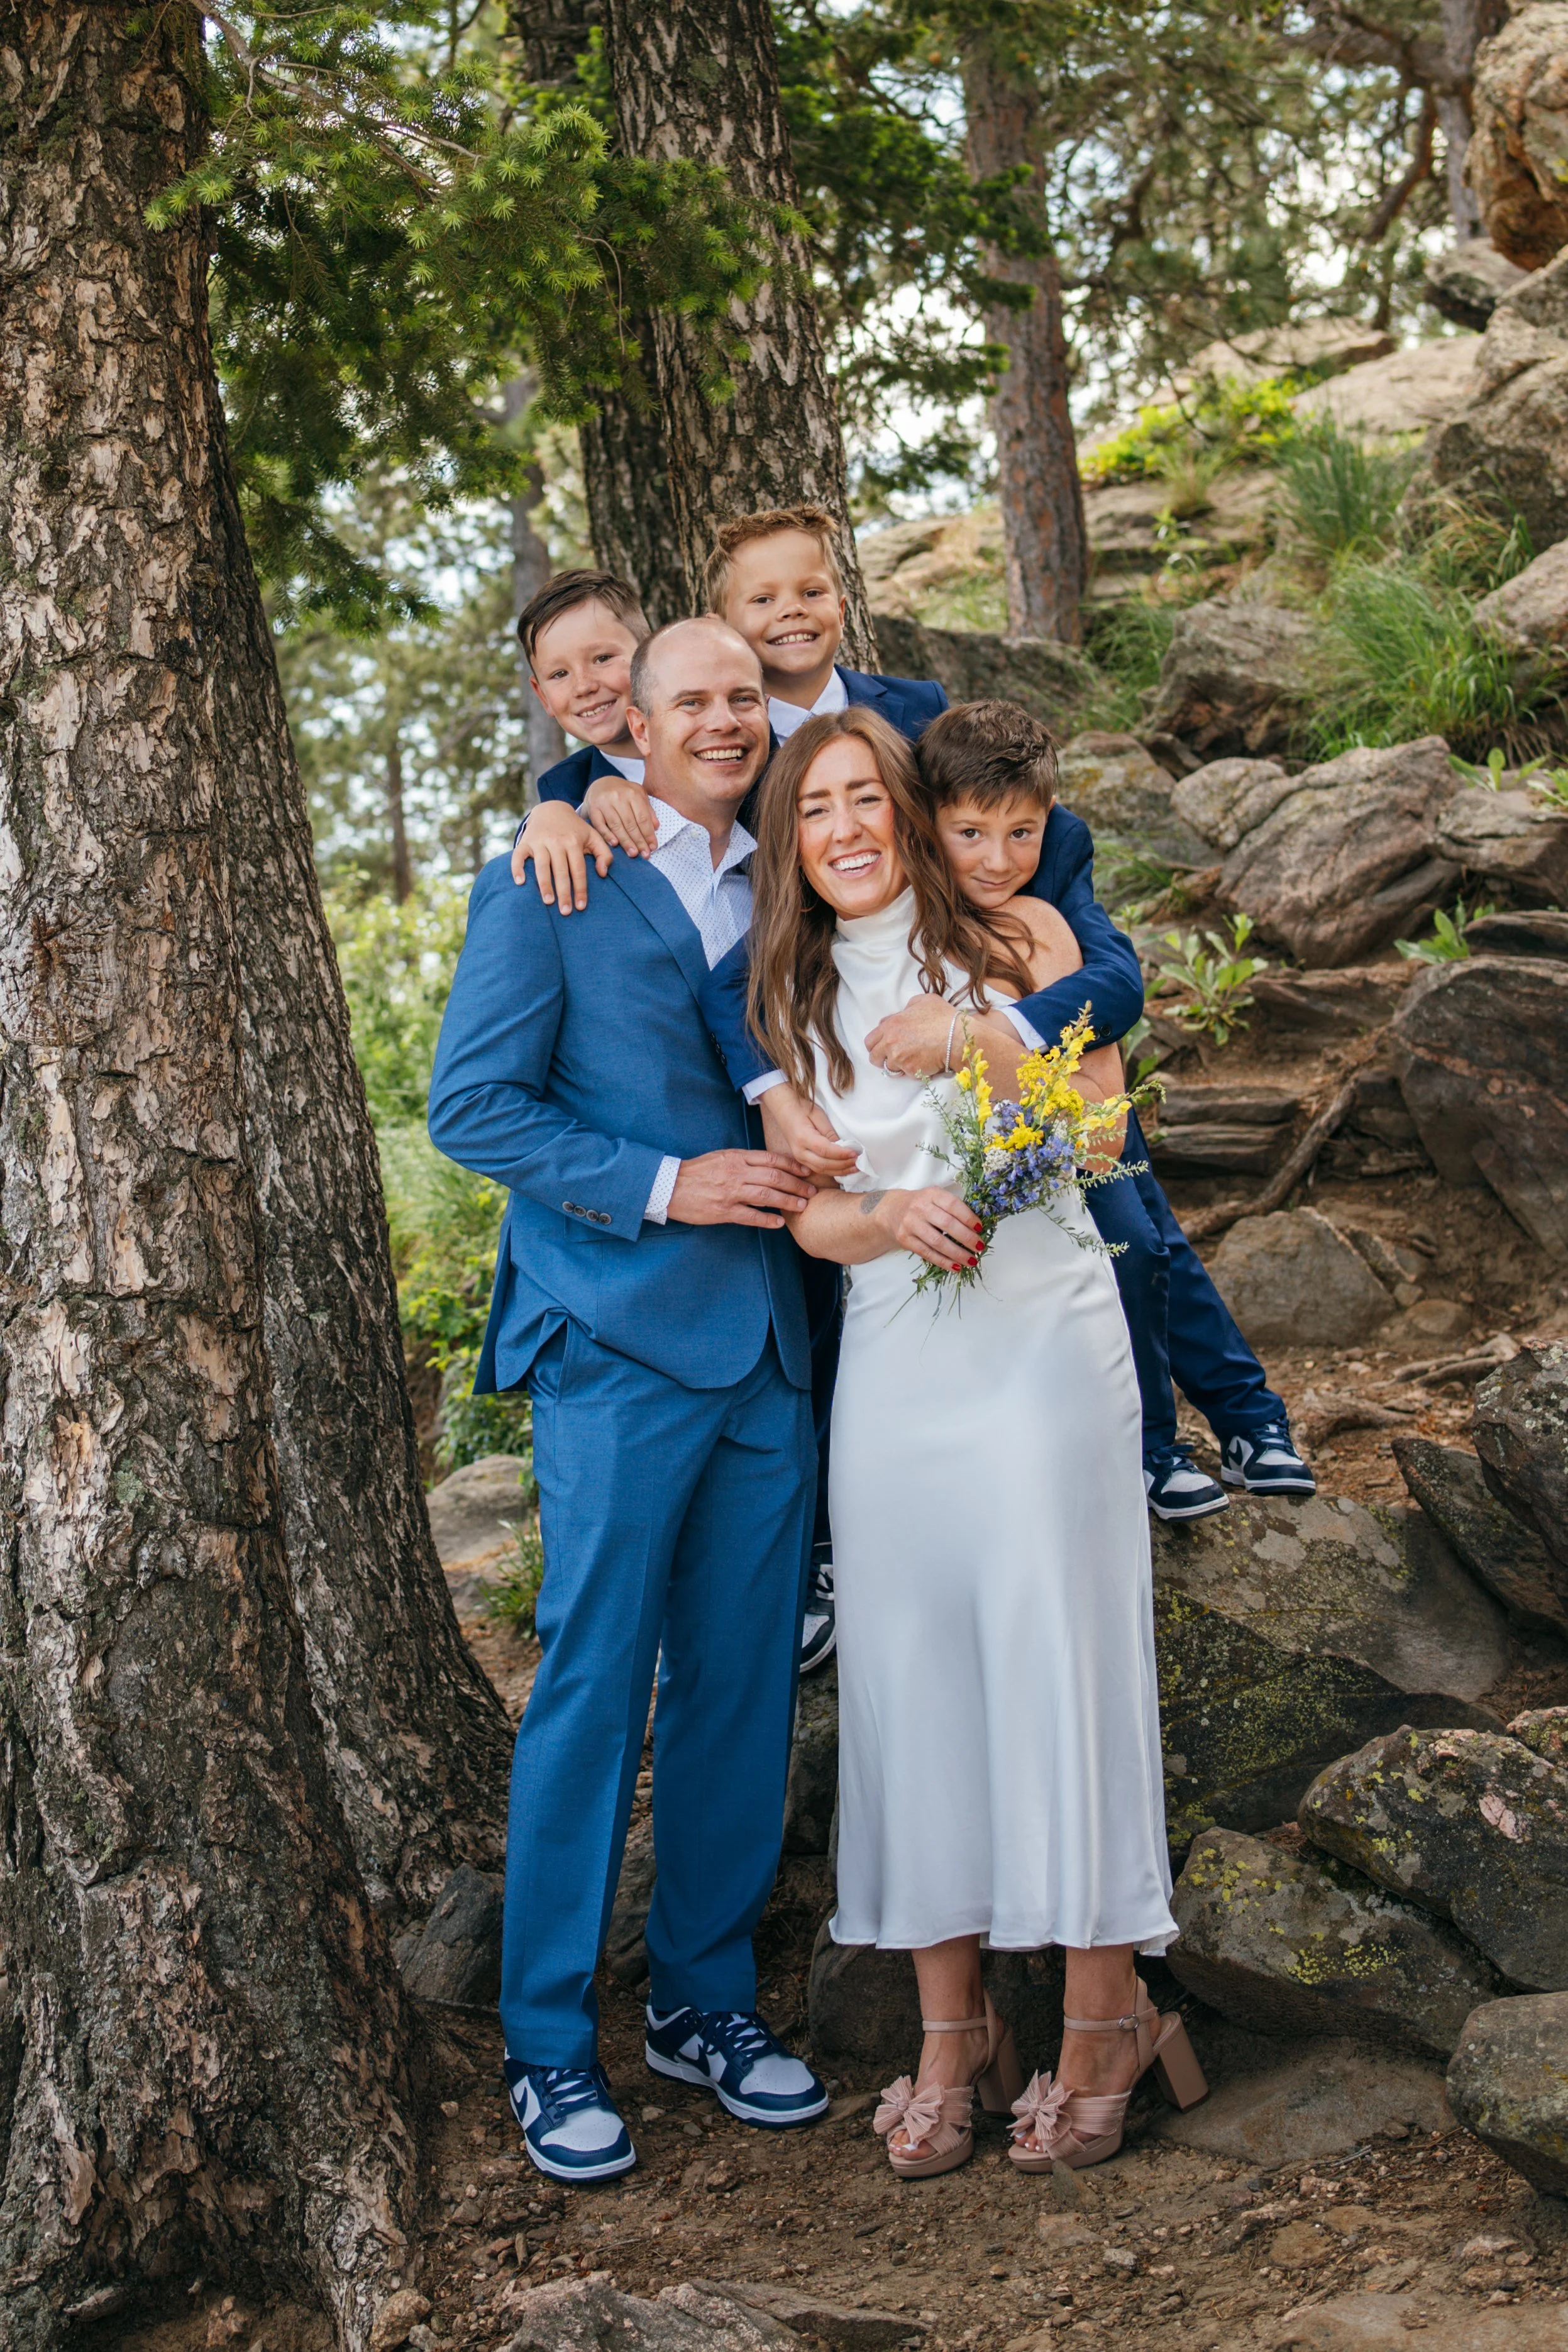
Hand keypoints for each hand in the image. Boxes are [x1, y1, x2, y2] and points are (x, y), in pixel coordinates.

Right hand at [512, 801, 613, 910]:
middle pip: (561, 871)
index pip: (578, 870)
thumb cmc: (574, 829)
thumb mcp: (593, 836)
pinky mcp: (525, 842)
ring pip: (542, 866)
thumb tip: (603, 874)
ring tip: (548, 902)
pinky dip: (517, 868)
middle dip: (563, 892)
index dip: (580, 889)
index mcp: (574, 842)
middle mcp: (556, 842)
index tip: (580, 906)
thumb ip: (604, 854)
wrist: (551, 809)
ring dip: (544, 884)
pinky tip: (520, 882)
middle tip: (565, 912)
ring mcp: (539, 842)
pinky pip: (518, 856)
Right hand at [582, 775, 659, 856]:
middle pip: (630, 824)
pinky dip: (607, 835)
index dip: (648, 834)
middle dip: (639, 841)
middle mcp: (618, 797)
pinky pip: (600, 825)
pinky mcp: (593, 809)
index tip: (653, 847)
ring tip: (633, 853)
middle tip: (644, 854)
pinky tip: (615, 844)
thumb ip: (647, 810)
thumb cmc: (622, 792)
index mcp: (633, 793)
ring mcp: (605, 803)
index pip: (642, 818)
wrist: (600, 784)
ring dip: (626, 842)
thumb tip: (656, 827)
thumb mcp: (638, 795)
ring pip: (617, 826)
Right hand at [667, 1149, 815, 1229]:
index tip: (806, 1171)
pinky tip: (779, 1224)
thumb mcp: (721, 1157)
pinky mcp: (723, 1211)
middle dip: (797, 1184)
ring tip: (802, 1206)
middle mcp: (737, 1173)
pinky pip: (751, 1217)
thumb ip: (743, 1160)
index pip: (772, 1159)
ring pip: (767, 1196)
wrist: (669, 1186)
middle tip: (811, 1191)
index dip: (793, 1166)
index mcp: (736, 1157)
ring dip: (788, 1201)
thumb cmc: (695, 1172)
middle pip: (775, 1177)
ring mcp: (731, 1192)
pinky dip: (767, 1220)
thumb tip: (767, 1165)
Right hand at [760, 1086, 860, 1180]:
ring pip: (821, 1170)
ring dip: (839, 1171)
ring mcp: (798, 1157)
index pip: (826, 1150)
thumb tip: (843, 1146)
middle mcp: (799, 1151)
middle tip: (858, 1162)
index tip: (856, 1153)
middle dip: (843, 1165)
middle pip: (824, 1164)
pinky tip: (843, 1169)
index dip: (842, 1154)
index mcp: (803, 1138)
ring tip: (854, 1168)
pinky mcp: (801, 1159)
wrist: (783, 1109)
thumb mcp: (818, 1115)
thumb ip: (829, 1132)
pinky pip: (818, 1169)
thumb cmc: (801, 1108)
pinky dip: (832, 1171)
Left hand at [865, 995, 960, 1080]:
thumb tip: (902, 1013)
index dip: (877, 1044)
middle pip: (874, 1057)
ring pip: (889, 1067)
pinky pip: (906, 1074)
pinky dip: (913, 1070)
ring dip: (898, 1065)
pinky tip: (923, 1062)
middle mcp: (890, 1042)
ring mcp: (899, 1058)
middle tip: (894, 1056)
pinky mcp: (910, 1070)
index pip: (870, 1040)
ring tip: (913, 1059)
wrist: (958, 1037)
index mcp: (891, 1025)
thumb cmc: (944, 1017)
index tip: (885, 1046)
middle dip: (882, 1058)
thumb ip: (908, 1007)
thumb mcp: (924, 1001)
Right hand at [875, 1185, 981, 1272]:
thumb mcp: (935, 1198)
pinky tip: (956, 1266)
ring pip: (937, 1242)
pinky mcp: (906, 1240)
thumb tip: (976, 1228)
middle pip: (947, 1224)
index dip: (968, 1217)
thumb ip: (952, 1208)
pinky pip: (928, 1253)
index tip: (980, 1228)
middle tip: (980, 1247)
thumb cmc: (921, 1205)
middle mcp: (920, 1208)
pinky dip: (944, 1261)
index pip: (953, 1205)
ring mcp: (911, 1224)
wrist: (892, 1211)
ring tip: (972, 1260)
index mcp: (932, 1194)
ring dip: (957, 1253)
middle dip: (967, 1238)